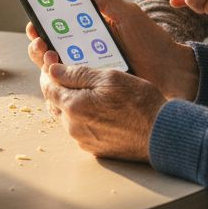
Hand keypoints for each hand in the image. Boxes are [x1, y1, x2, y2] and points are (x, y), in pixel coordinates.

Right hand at [25, 0, 197, 100]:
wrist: (171, 71)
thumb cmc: (151, 42)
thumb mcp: (128, 14)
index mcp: (92, 30)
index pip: (61, 24)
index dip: (45, 21)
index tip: (35, 17)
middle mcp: (87, 50)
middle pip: (52, 47)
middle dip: (39, 41)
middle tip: (39, 38)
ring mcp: (90, 70)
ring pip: (57, 68)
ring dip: (45, 61)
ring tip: (47, 54)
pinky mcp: (95, 88)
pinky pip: (72, 86)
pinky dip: (59, 81)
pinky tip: (56, 74)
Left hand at [39, 62, 166, 161]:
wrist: (160, 134)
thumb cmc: (139, 102)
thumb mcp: (109, 77)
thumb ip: (78, 73)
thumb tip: (53, 70)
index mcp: (73, 106)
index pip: (47, 86)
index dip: (48, 71)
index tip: (52, 59)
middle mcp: (73, 126)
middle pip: (54, 102)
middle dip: (58, 86)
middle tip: (69, 72)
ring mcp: (83, 140)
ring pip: (66, 116)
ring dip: (70, 102)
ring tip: (87, 89)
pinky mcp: (94, 148)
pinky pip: (79, 129)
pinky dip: (82, 116)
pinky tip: (98, 108)